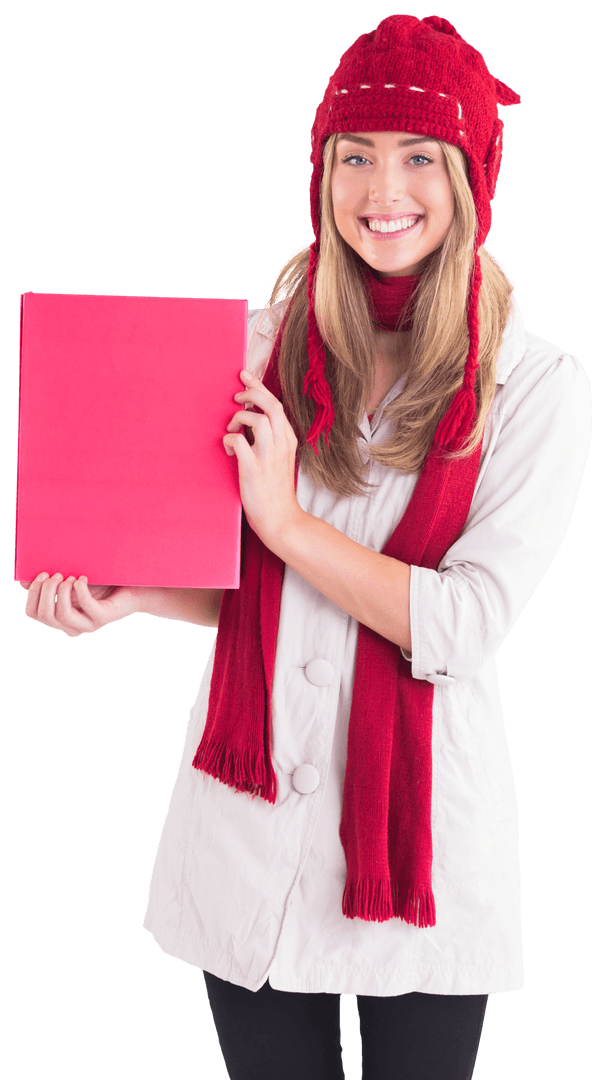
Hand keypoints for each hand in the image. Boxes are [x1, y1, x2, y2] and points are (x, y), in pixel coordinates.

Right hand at [19, 572, 142, 637]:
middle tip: (57, 574)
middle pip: (44, 614)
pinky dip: (80, 589)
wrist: (131, 588)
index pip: (32, 613)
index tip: (41, 574)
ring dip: (62, 590)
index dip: (31, 593)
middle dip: (46, 590)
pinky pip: (85, 606)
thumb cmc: (100, 583)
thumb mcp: (70, 581)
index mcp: (59, 618)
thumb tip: (25, 577)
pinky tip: (83, 578)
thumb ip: (50, 581)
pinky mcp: (102, 619)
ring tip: (71, 576)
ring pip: (61, 614)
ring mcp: (87, 625)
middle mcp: (71, 626)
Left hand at [223, 370, 302, 545]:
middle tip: (237, 396)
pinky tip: (228, 450)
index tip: (245, 377)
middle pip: (271, 406)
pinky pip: (240, 443)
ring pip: (258, 420)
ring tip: (231, 429)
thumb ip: (270, 440)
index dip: (260, 388)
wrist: (280, 519)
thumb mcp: (279, 459)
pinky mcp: (253, 470)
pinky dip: (230, 440)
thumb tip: (251, 422)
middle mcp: (281, 445)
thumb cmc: (275, 490)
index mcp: (288, 440)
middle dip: (252, 393)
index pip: (277, 405)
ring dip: (239, 418)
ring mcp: (269, 457)